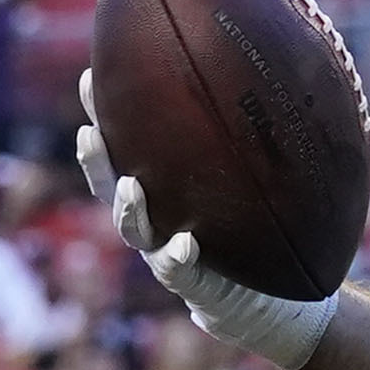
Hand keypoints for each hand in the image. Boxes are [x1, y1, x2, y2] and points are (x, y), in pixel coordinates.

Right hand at [78, 72, 339, 369]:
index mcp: (164, 188)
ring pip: (133, 231)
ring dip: (127, 209)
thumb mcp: (259, 179)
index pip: (125, 146)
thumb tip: (280, 69)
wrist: (276, 301)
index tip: (90, 77)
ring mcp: (166, 253)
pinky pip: (177, 270)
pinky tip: (187, 242)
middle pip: (108, 185)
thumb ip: (256, 138)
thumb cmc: (264, 231)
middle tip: (89, 131)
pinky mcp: (191, 286)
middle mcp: (156, 218)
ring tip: (129, 186)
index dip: (102, 116)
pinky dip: (178, 255)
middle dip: (96, 159)